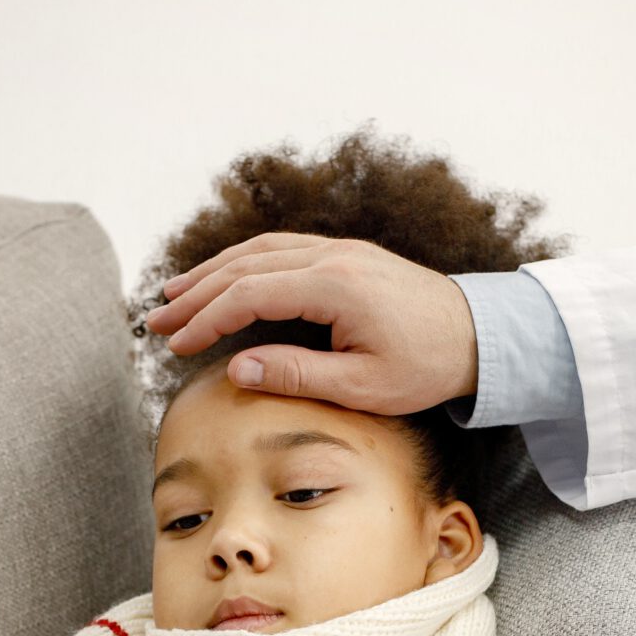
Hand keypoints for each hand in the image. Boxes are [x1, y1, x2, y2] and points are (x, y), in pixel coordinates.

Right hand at [139, 233, 478, 415]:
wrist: (480, 336)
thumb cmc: (426, 368)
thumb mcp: (361, 385)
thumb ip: (295, 373)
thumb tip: (235, 368)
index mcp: (335, 286)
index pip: (250, 295)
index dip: (207, 320)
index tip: (176, 346)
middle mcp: (334, 256)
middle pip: (245, 267)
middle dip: (195, 295)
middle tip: (155, 323)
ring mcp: (340, 250)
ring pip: (260, 251)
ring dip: (213, 273)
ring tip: (175, 296)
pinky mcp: (347, 255)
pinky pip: (282, 250)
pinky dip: (244, 264)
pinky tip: (224, 280)